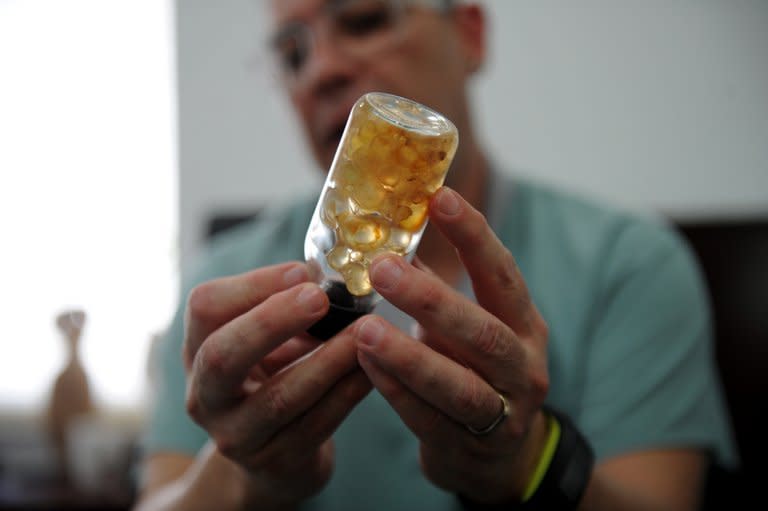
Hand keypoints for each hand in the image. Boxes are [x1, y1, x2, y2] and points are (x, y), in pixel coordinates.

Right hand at [183, 262, 371, 507]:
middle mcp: (206, 395)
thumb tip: (328, 269)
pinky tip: (373, 369)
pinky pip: (317, 424)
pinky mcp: (276, 463)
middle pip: (224, 355)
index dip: (254, 284)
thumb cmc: (274, 378)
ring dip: (328, 360)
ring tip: (365, 332)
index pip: (206, 307)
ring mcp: (237, 435)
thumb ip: (284, 305)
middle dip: (272, 321)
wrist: (274, 456)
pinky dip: (348, 393)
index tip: (305, 269)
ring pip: (280, 396)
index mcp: (199, 349)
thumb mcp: (265, 340)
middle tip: (319, 296)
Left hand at [354, 187, 549, 503]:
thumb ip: (435, 286)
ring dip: (408, 356)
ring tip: (364, 327)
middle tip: (383, 269)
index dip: (474, 236)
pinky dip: (397, 391)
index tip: (440, 198)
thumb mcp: (466, 327)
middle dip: (431, 299)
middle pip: (483, 332)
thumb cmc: (475, 372)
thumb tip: (390, 235)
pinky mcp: (471, 448)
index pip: (502, 275)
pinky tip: (365, 364)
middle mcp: (523, 366)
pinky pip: (429, 419)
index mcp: (524, 324)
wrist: (501, 456)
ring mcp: (503, 413)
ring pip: (458, 385)